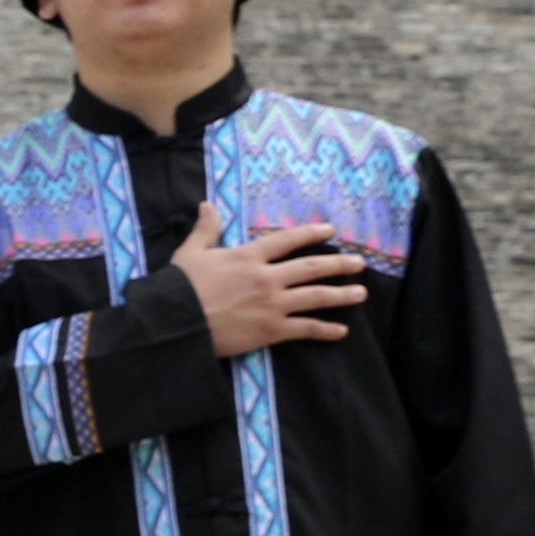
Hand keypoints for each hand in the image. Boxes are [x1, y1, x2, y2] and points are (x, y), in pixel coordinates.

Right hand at [172, 201, 364, 358]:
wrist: (174, 321)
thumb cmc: (180, 287)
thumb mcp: (190, 252)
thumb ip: (205, 230)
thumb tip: (207, 204)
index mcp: (248, 257)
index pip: (286, 241)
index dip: (310, 233)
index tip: (330, 230)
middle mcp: (267, 278)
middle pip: (311, 268)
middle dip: (339, 264)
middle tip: (359, 263)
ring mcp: (272, 305)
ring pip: (317, 297)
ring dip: (342, 294)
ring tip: (360, 292)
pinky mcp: (271, 330)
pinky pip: (306, 328)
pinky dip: (325, 330)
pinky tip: (341, 330)